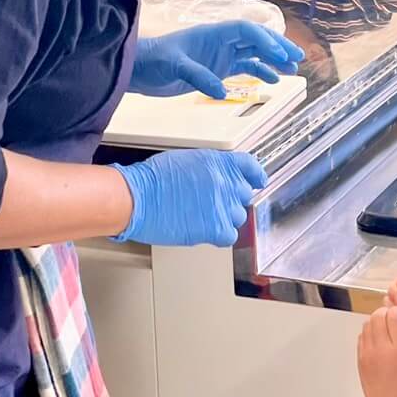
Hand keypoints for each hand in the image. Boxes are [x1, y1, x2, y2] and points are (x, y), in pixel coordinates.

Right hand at [114, 148, 265, 246]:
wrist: (138, 198)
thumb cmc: (152, 180)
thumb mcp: (185, 161)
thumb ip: (208, 169)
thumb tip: (215, 180)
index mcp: (217, 162)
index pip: (249, 166)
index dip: (254, 175)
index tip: (258, 180)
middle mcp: (225, 182)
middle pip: (243, 194)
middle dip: (230, 199)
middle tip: (211, 204)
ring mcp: (223, 206)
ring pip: (237, 216)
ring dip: (223, 217)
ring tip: (200, 216)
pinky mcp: (216, 228)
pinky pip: (229, 235)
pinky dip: (219, 234)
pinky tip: (203, 229)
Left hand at [129, 20, 303, 99]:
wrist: (139, 68)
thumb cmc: (153, 60)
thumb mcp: (174, 65)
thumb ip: (197, 75)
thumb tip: (221, 91)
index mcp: (212, 34)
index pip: (245, 31)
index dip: (264, 40)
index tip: (279, 54)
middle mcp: (220, 42)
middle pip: (255, 39)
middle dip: (277, 46)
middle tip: (297, 57)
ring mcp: (220, 55)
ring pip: (254, 53)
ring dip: (273, 59)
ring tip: (292, 68)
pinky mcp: (217, 68)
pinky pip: (244, 68)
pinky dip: (260, 72)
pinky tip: (272, 80)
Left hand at [357, 306, 396, 396]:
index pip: (394, 315)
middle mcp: (382, 348)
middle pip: (378, 315)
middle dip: (386, 313)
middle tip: (393, 320)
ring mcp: (368, 353)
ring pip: (368, 323)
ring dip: (376, 322)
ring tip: (385, 331)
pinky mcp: (360, 359)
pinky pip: (361, 336)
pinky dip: (369, 333)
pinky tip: (378, 341)